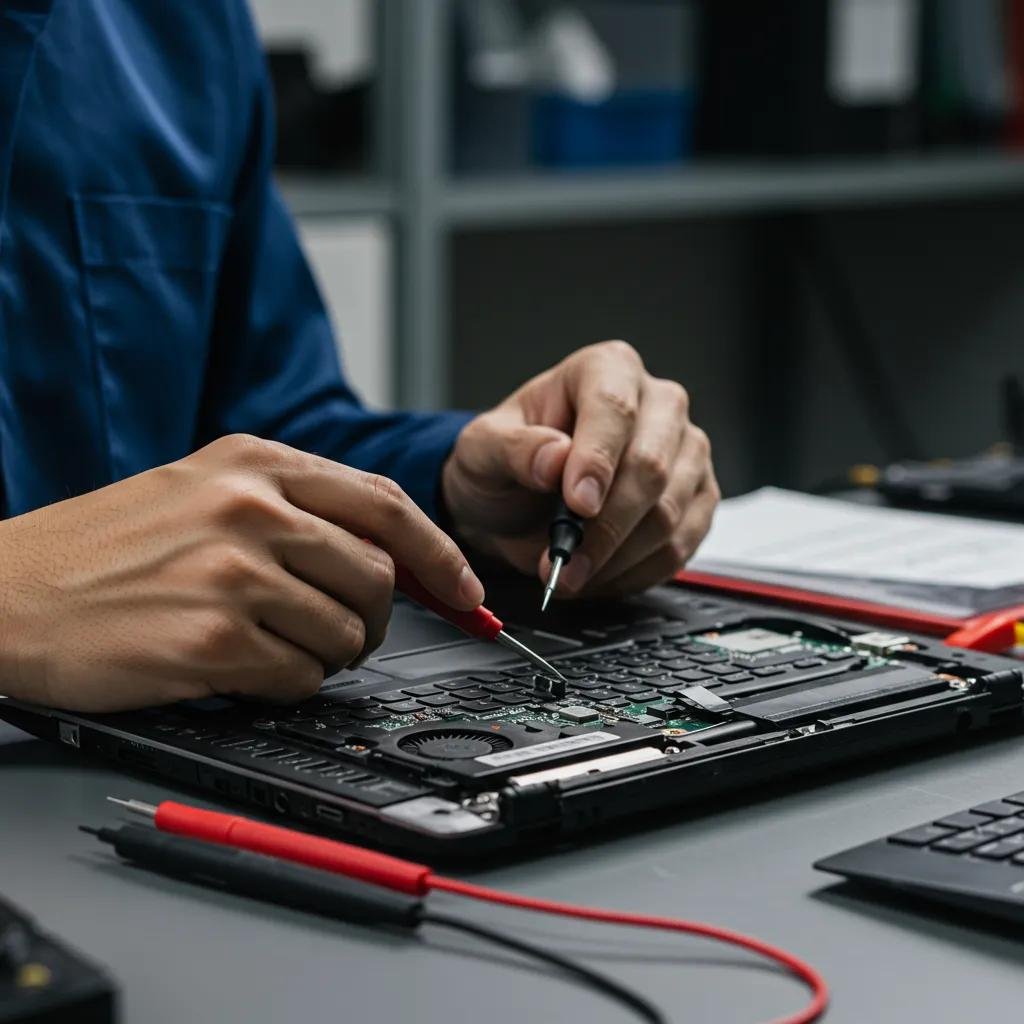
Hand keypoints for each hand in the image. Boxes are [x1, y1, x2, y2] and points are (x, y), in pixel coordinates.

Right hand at [0, 435, 482, 711]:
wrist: (2, 592)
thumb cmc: (102, 548)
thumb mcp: (203, 490)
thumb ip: (298, 509)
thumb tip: (391, 556)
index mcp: (254, 461)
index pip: (384, 502)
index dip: (438, 552)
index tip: (466, 589)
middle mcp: (251, 507)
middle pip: (378, 575)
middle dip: (375, 617)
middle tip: (344, 632)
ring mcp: (233, 572)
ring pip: (348, 634)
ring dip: (325, 654)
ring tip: (268, 644)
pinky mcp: (213, 638)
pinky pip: (301, 678)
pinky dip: (284, 684)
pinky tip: (235, 667)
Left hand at [442, 341, 718, 598]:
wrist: (517, 501)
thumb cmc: (506, 462)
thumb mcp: (483, 449)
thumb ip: (512, 449)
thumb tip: (554, 459)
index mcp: (606, 369)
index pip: (614, 408)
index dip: (598, 460)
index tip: (577, 505)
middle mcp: (659, 404)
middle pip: (651, 466)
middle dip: (605, 526)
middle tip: (564, 561)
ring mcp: (686, 453)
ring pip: (669, 514)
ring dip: (615, 557)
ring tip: (570, 573)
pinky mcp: (697, 500)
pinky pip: (679, 546)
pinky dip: (634, 573)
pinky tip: (598, 575)